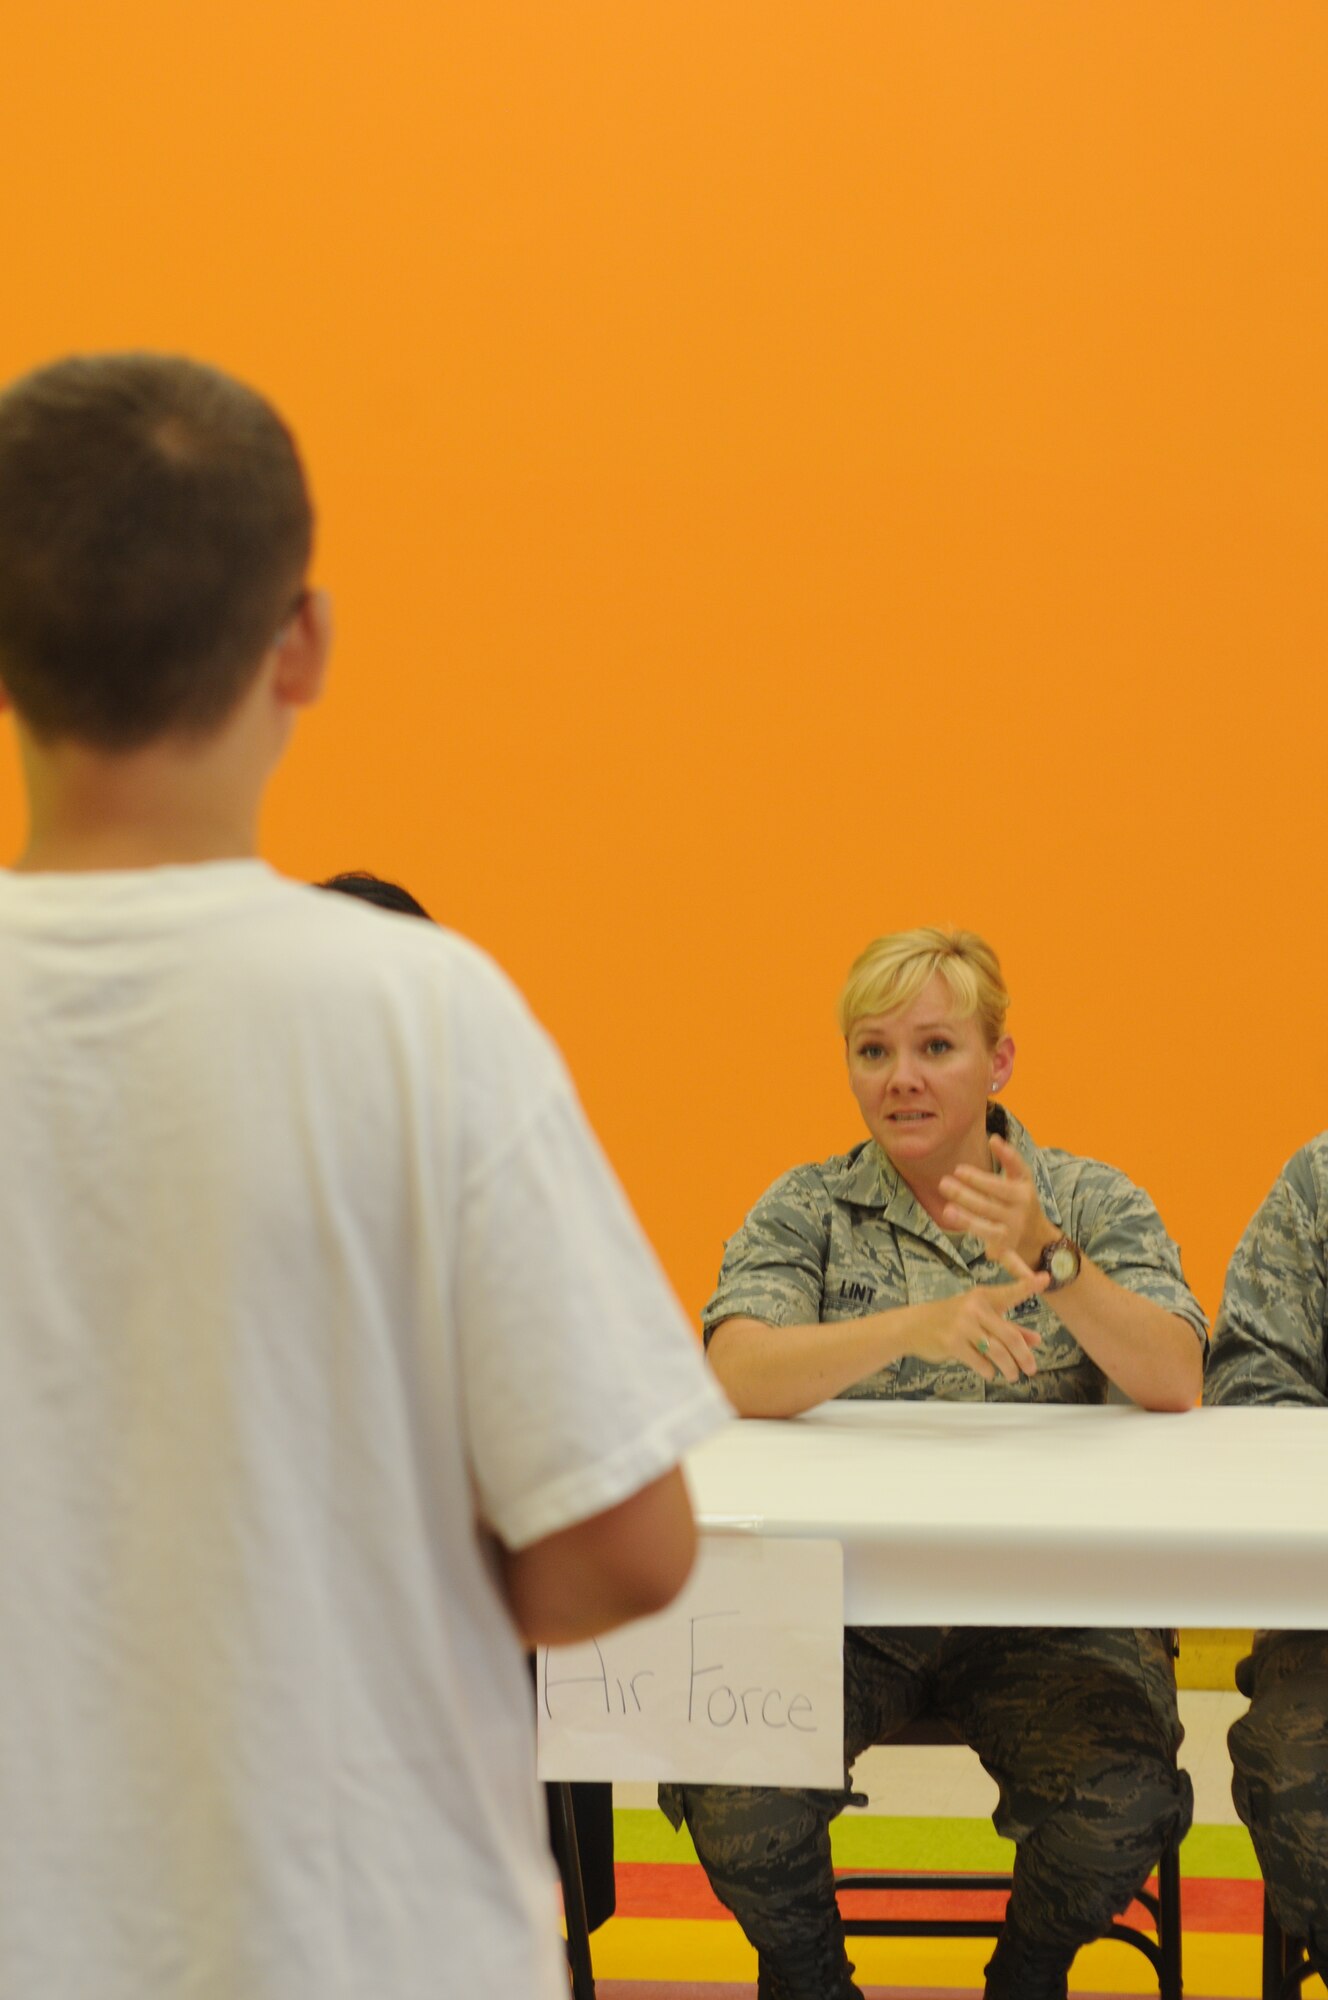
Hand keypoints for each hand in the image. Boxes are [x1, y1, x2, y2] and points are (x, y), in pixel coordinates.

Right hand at [907, 1257, 1048, 1382]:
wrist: (913, 1325)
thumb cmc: (951, 1319)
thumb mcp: (979, 1317)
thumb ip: (1009, 1327)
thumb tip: (1036, 1340)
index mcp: (984, 1297)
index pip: (1010, 1292)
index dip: (1028, 1285)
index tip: (1045, 1279)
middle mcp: (975, 1308)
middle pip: (1010, 1335)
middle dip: (1024, 1356)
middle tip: (1032, 1369)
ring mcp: (963, 1325)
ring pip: (997, 1352)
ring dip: (1009, 1367)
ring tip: (1014, 1375)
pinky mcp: (952, 1343)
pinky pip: (980, 1362)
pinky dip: (989, 1370)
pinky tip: (990, 1372)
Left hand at [939, 1134, 1057, 1269]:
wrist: (1039, 1238)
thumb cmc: (1022, 1201)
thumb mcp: (1022, 1179)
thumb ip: (1010, 1159)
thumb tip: (993, 1138)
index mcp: (1023, 1192)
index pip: (999, 1185)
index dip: (978, 1178)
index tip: (958, 1169)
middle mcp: (1019, 1212)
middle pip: (988, 1204)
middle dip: (964, 1194)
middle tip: (943, 1183)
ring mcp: (1012, 1232)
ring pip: (987, 1227)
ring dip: (967, 1219)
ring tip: (947, 1210)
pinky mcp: (1005, 1248)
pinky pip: (993, 1247)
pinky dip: (991, 1251)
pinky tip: (976, 1247)